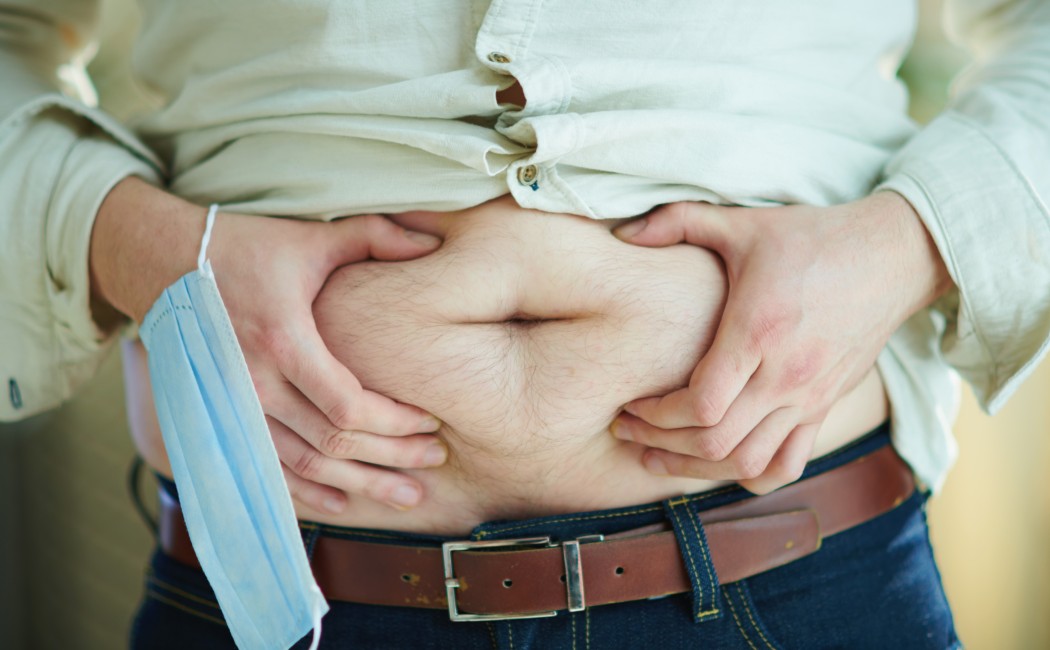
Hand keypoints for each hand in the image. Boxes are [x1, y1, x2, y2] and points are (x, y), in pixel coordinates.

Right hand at [91, 177, 447, 512]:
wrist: (161, 262)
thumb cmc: (246, 248)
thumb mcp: (310, 238)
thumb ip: (374, 237)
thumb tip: (430, 241)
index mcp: (284, 340)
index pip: (348, 405)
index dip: (395, 423)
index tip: (431, 421)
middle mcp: (254, 383)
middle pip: (332, 442)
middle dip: (391, 458)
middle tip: (434, 461)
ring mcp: (234, 407)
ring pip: (303, 466)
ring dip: (359, 485)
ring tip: (406, 494)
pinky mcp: (221, 418)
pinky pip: (267, 470)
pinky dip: (307, 493)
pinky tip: (343, 503)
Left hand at [610, 192, 951, 492]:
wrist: (892, 256)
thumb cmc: (811, 237)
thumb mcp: (742, 221)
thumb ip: (679, 221)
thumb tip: (623, 233)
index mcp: (758, 332)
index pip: (700, 403)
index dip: (656, 415)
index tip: (631, 404)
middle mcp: (786, 375)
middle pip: (716, 442)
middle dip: (660, 444)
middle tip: (626, 430)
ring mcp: (809, 397)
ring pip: (748, 464)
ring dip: (695, 469)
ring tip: (656, 457)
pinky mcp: (824, 407)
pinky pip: (788, 465)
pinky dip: (750, 476)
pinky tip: (719, 464)